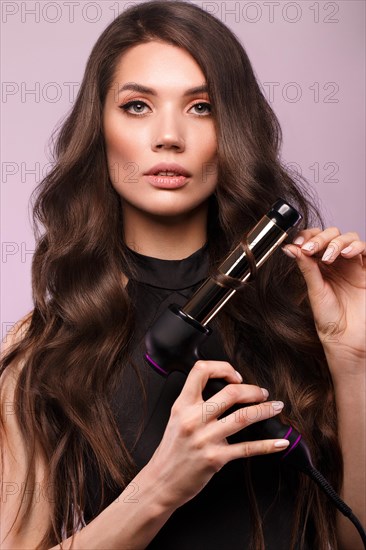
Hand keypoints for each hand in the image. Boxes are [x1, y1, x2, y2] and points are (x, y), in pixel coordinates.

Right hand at [147, 360, 288, 509]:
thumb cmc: (171, 450)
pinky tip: (280, 442)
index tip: (235, 376)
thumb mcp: (176, 418)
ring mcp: (205, 439)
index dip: (222, 368)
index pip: (201, 371)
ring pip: (243, 417)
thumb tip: (224, 392)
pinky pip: (247, 448)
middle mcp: (193, 419)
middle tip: (263, 393)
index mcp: (182, 405)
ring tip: (276, 407)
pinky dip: (268, 445)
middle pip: (230, 392)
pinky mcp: (215, 458)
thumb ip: (194, 403)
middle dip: (253, 390)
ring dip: (265, 410)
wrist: (161, 482)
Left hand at [282, 227, 365, 370]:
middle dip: (321, 238)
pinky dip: (356, 247)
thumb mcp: (313, 289)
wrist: (345, 338)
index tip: (299, 243)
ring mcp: (353, 265)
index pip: (315, 239)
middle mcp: (337, 262)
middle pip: (332, 234)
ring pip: (349, 238)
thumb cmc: (329, 318)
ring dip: (337, 242)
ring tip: (328, 256)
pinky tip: (347, 254)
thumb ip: (306, 267)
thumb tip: (289, 247)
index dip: (308, 236)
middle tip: (311, 249)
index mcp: (320, 265)